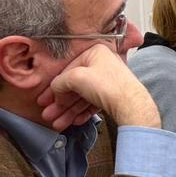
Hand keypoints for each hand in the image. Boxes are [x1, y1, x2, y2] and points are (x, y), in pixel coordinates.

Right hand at [36, 44, 158, 129]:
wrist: (131, 104)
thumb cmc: (106, 85)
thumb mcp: (75, 77)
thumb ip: (60, 82)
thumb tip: (55, 89)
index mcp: (95, 53)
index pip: (68, 70)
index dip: (54, 88)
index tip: (44, 100)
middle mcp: (103, 64)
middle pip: (75, 86)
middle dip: (60, 104)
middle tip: (49, 115)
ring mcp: (109, 80)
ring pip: (83, 97)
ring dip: (69, 111)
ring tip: (59, 123)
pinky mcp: (114, 95)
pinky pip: (94, 103)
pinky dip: (83, 112)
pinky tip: (75, 121)